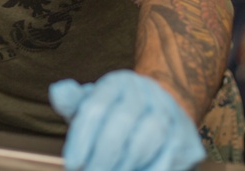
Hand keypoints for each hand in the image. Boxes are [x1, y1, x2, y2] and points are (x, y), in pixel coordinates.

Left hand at [49, 70, 204, 170]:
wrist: (164, 110)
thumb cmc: (115, 113)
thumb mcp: (92, 105)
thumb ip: (73, 103)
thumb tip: (58, 92)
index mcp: (117, 83)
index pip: (96, 107)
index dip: (82, 138)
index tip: (72, 163)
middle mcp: (145, 92)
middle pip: (123, 121)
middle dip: (104, 154)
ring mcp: (169, 112)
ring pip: (149, 137)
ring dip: (126, 164)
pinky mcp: (186, 138)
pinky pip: (168, 158)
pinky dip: (149, 170)